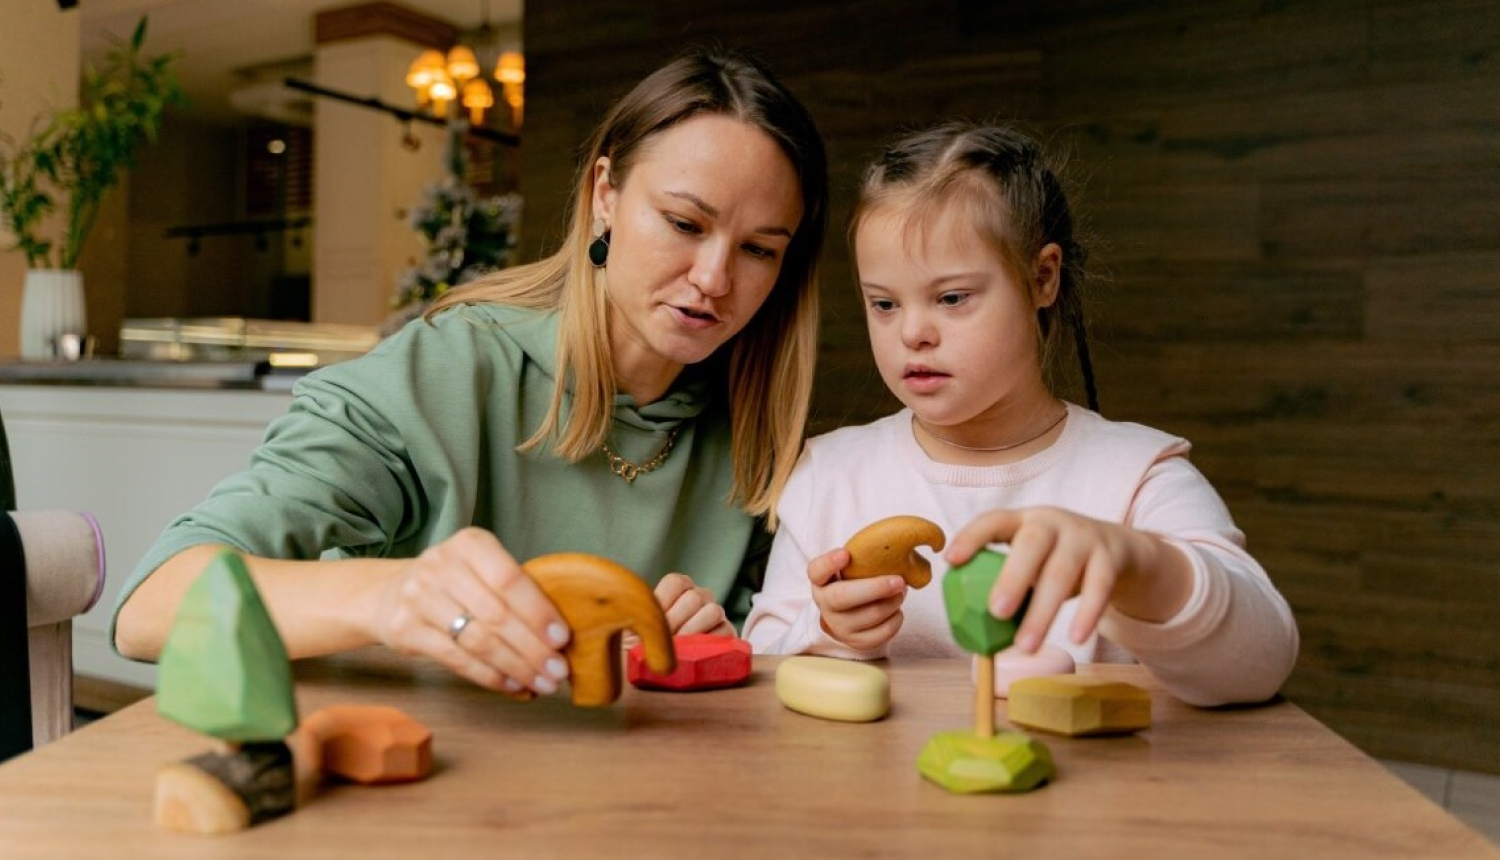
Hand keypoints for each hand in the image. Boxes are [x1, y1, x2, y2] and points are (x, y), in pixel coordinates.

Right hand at [374, 527, 571, 697]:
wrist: (389, 593)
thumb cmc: (454, 583)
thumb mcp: (481, 569)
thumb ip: (515, 592)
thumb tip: (559, 637)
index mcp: (470, 544)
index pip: (510, 579)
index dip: (538, 612)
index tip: (562, 639)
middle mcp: (441, 566)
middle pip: (497, 615)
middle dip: (533, 648)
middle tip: (558, 671)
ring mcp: (419, 597)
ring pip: (478, 641)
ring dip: (515, 667)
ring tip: (541, 683)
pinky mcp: (405, 630)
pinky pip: (457, 659)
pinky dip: (490, 676)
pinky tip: (512, 685)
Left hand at [620, 573, 734, 650]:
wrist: (672, 667)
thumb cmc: (649, 645)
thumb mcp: (638, 631)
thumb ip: (636, 625)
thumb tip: (628, 634)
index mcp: (679, 589)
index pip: (675, 582)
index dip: (664, 601)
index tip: (651, 622)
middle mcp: (699, 596)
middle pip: (693, 598)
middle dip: (676, 621)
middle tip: (662, 641)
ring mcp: (715, 612)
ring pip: (712, 611)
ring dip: (693, 631)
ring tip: (677, 649)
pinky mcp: (727, 632)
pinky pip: (726, 632)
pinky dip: (710, 644)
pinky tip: (694, 655)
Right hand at [808, 547, 907, 650]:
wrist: (849, 616)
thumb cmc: (854, 583)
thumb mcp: (851, 568)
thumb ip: (863, 557)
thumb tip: (900, 545)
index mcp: (821, 581)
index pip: (816, 570)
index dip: (829, 563)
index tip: (845, 554)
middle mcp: (825, 604)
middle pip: (842, 597)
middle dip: (875, 588)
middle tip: (899, 580)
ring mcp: (838, 626)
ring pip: (870, 615)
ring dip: (893, 602)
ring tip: (901, 592)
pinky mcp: (856, 642)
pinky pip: (882, 633)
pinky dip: (896, 619)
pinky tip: (896, 609)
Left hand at [946, 507, 1182, 653]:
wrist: (1118, 549)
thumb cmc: (1056, 560)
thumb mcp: (1031, 560)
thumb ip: (1006, 581)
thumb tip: (970, 628)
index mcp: (1023, 520)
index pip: (994, 520)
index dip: (972, 537)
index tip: (951, 560)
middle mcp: (1052, 522)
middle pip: (1031, 544)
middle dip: (1012, 577)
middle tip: (996, 612)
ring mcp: (1083, 537)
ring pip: (1062, 571)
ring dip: (1043, 610)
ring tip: (1026, 645)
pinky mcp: (1110, 557)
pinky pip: (1099, 586)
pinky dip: (1087, 613)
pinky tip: (1075, 638)